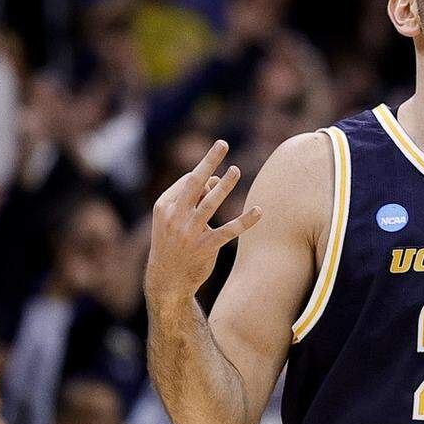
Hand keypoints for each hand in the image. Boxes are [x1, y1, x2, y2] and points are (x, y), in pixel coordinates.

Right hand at [145, 140, 261, 305]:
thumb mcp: (174, 219)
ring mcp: (189, 232)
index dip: (204, 174)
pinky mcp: (205, 247)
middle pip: (194, 183)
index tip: (215, 175)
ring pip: (211, 203)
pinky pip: (229, 230)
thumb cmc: (173, 242)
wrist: (167, 280)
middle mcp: (175, 217)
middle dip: (209, 162)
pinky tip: (259, 211)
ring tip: (236, 170)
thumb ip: (193, 198)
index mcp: (164, 206)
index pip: (187, 182)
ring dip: (225, 185)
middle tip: (223, 144)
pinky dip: (245, 221)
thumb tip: (216, 178)